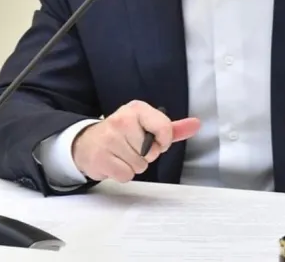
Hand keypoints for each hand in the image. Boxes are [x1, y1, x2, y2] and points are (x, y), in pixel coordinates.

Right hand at [72, 100, 199, 182]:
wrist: (87, 142)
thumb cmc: (122, 134)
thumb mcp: (146, 125)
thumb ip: (172, 128)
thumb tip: (197, 124)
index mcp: (137, 109)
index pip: (164, 128)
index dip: (163, 141)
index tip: (155, 140)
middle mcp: (122, 120)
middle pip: (152, 152)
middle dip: (146, 155)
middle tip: (132, 147)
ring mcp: (109, 138)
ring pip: (140, 165)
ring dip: (134, 165)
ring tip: (122, 154)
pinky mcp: (101, 157)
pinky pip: (126, 175)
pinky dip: (122, 173)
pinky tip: (114, 162)